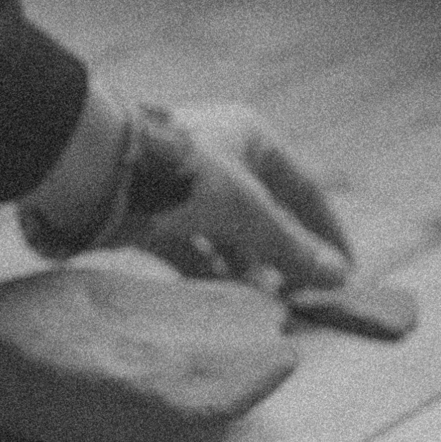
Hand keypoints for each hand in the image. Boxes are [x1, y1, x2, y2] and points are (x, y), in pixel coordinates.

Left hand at [111, 101, 352, 292]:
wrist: (94, 171)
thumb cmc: (181, 174)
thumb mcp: (246, 211)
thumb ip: (290, 245)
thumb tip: (339, 276)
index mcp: (250, 135)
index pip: (303, 188)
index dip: (326, 232)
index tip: (346, 273)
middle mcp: (219, 153)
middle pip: (264, 212)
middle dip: (283, 256)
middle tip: (302, 298)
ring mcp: (182, 182)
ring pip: (225, 232)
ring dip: (247, 268)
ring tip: (266, 305)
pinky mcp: (150, 210)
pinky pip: (189, 245)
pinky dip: (208, 270)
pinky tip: (224, 299)